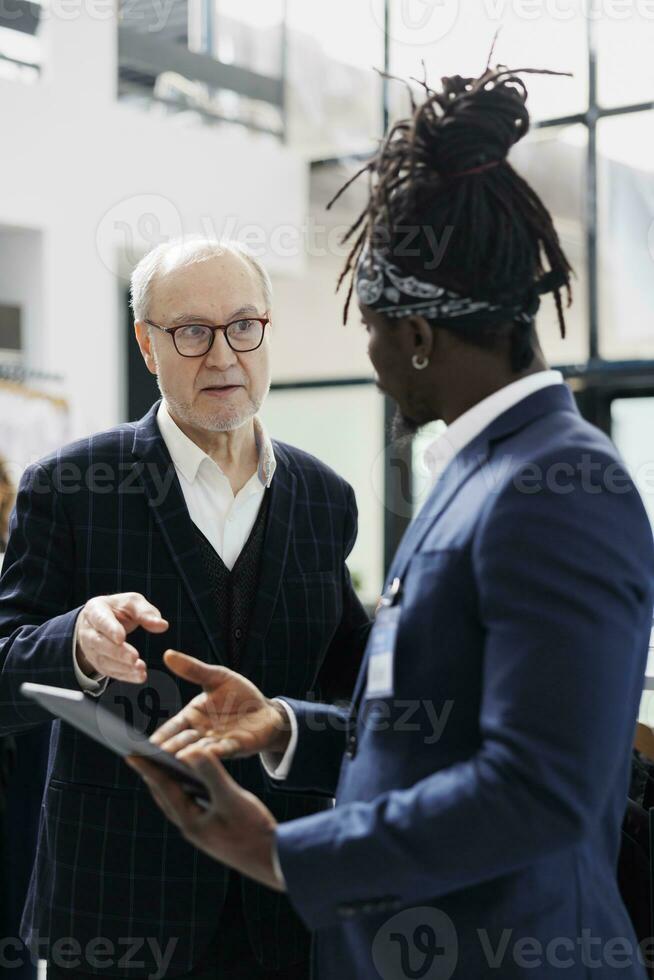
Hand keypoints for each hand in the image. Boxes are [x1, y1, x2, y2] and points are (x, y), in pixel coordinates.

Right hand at [76, 592, 168, 683]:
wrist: (99, 622)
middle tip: (134, 657)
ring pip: (103, 660)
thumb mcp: (131, 603)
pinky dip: (125, 675)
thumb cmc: (118, 609)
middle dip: (117, 652)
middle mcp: (88, 631)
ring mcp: (90, 649)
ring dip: (122, 667)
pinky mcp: (98, 662)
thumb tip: (162, 625)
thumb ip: (146, 612)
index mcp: (95, 610)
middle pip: (99, 643)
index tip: (121, 638)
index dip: (110, 629)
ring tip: (140, 669)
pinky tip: (139, 676)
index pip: (101, 620)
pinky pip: (109, 671)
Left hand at [126, 748, 283, 891]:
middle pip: (165, 796)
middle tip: (142, 755)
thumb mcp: (232, 798)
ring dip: (169, 782)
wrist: (273, 861)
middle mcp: (192, 827)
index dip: (148, 768)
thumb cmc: (254, 831)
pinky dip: (187, 789)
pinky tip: (193, 780)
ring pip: (178, 801)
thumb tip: (189, 752)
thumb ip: (211, 773)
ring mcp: (202, 830)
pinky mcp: (213, 830)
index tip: (130, 753)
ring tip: (162, 763)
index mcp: (190, 821)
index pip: (163, 789)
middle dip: (153, 775)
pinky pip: (192, 805)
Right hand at [150, 651, 290, 759]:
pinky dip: (214, 753)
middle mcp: (201, 733)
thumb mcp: (216, 677)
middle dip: (168, 749)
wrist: (266, 709)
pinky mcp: (237, 746)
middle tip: (154, 755)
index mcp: (192, 716)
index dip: (159, 736)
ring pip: (200, 750)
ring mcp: (218, 742)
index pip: (172, 728)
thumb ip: (193, 670)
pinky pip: (224, 750)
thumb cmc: (238, 694)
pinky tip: (207, 755)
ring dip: (189, 755)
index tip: (142, 744)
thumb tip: (168, 654)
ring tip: (177, 758)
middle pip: (181, 743)